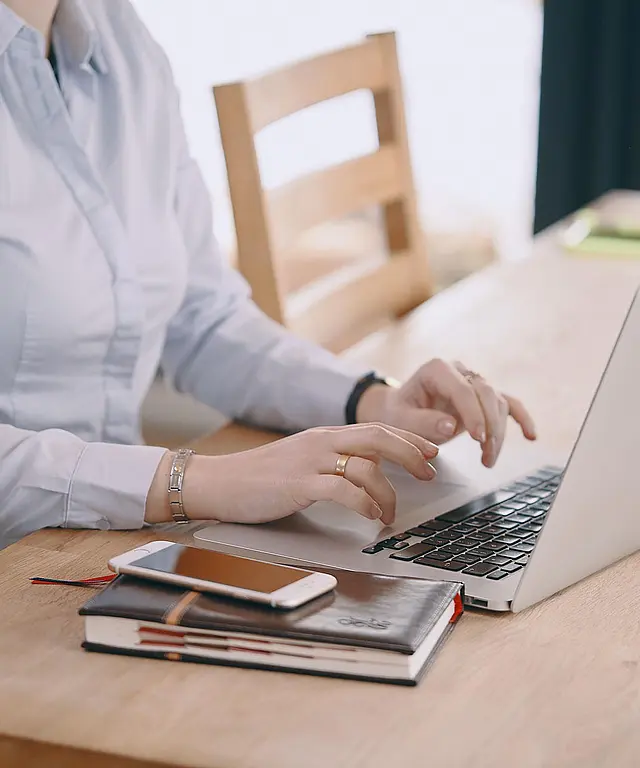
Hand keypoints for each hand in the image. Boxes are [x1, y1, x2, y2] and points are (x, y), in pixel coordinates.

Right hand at [145, 424, 437, 526]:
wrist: (219, 482)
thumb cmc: (260, 477)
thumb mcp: (303, 460)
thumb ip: (334, 460)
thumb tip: (369, 471)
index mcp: (324, 435)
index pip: (376, 428)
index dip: (408, 439)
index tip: (431, 450)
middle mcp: (321, 441)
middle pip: (379, 438)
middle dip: (411, 454)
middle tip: (430, 473)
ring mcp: (310, 461)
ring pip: (366, 468)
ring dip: (388, 494)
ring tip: (391, 514)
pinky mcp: (299, 485)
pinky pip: (344, 491)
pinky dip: (364, 504)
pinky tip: (371, 516)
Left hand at [356, 359, 535, 467]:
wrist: (399, 410)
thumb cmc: (398, 413)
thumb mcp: (401, 420)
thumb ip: (422, 422)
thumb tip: (451, 425)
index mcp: (436, 370)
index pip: (463, 389)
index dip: (474, 413)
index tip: (477, 438)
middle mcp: (458, 371)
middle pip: (486, 393)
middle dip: (490, 425)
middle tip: (486, 453)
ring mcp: (472, 382)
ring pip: (497, 402)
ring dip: (498, 432)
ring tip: (488, 459)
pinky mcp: (482, 397)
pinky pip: (508, 403)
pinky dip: (521, 418)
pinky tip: (531, 435)